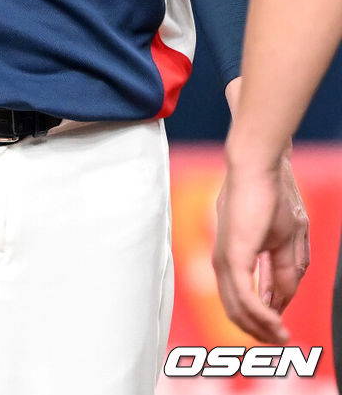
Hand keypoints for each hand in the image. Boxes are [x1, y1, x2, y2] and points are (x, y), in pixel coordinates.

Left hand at [213, 153, 309, 342]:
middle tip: (280, 342)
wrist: (262, 168)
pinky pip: (243, 295)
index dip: (263, 320)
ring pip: (238, 307)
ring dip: (261, 327)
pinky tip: (274, 322)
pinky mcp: (232, 254)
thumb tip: (278, 304)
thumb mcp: (285, 244)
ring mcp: (226, 257)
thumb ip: (282, 274)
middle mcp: (225, 260)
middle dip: (259, 331)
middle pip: (236, 309)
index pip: (243, 299)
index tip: (280, 334)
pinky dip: (260, 314)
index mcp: (235, 256)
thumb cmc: (274, 199)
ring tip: (281, 337)